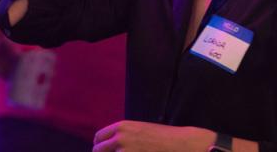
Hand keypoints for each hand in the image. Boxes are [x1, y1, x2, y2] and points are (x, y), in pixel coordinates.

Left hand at [93, 121, 213, 151]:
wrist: (178, 144)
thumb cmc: (160, 137)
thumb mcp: (138, 130)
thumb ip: (122, 135)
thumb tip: (110, 145)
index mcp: (121, 127)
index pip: (99, 138)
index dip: (99, 146)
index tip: (101, 151)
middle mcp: (120, 138)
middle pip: (98, 151)